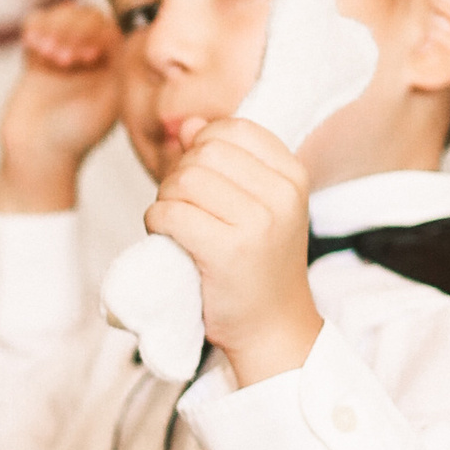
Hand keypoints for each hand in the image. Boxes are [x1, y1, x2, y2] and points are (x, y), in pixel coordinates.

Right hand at [0, 2, 122, 213]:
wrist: (35, 157)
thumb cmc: (74, 139)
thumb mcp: (106, 105)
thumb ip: (118, 71)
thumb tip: (126, 38)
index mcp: (115, 69)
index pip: (112, 27)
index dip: (98, 33)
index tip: (86, 59)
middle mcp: (93, 60)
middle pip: (88, 16)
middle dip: (73, 29)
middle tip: (62, 59)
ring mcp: (64, 56)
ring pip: (63, 14)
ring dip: (53, 25)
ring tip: (44, 51)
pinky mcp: (38, 58)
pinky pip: (38, 23)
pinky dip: (35, 26)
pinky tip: (32, 44)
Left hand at [144, 115, 318, 385]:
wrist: (272, 326)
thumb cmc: (258, 264)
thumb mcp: (258, 204)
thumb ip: (227, 161)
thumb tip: (189, 124)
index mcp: (293, 174)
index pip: (233, 129)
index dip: (203, 147)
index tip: (202, 182)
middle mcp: (281, 194)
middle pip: (204, 152)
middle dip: (180, 174)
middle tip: (183, 207)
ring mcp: (257, 222)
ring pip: (183, 180)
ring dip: (166, 200)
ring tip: (177, 225)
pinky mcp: (227, 251)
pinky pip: (171, 213)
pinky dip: (156, 222)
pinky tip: (167, 238)